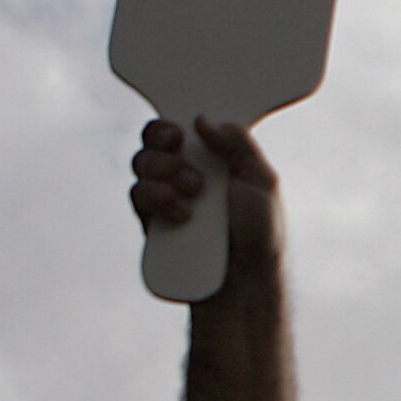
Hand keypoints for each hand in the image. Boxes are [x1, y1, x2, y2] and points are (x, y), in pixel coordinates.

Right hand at [127, 117, 282, 274]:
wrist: (244, 281)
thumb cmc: (260, 232)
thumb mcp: (262, 182)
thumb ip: (237, 146)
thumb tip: (201, 119)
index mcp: (212, 157)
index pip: (181, 127)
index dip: (172, 123)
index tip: (177, 133)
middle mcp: (185, 172)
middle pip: (152, 141)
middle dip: (160, 144)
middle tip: (180, 158)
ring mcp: (166, 196)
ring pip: (141, 165)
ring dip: (162, 172)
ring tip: (192, 194)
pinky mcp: (152, 221)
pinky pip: (137, 197)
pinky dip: (155, 198)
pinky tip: (181, 214)